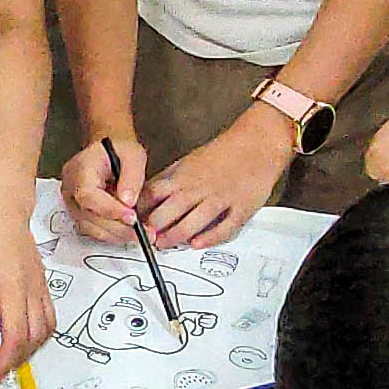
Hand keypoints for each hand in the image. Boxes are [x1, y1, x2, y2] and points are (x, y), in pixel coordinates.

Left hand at [0, 200, 57, 387]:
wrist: (0, 207)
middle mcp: (13, 288)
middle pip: (15, 340)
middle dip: (1, 368)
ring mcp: (32, 287)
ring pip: (37, 335)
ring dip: (21, 359)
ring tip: (4, 367)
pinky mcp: (43, 286)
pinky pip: (49, 321)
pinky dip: (39, 341)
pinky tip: (26, 348)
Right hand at [58, 133, 146, 242]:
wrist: (108, 152)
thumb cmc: (117, 150)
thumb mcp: (133, 154)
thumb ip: (132, 176)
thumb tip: (128, 202)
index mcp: (79, 169)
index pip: (88, 196)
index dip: (109, 210)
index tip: (132, 218)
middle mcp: (70, 189)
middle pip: (89, 217)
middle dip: (119, 227)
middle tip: (144, 232)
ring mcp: (73, 204)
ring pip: (91, 228)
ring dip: (117, 234)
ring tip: (141, 234)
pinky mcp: (80, 215)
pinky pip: (94, 230)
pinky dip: (113, 234)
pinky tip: (130, 231)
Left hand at [143, 110, 292, 246]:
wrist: (257, 144)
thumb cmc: (222, 153)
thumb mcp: (189, 161)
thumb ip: (169, 179)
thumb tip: (148, 194)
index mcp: (184, 176)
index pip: (153, 194)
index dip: (140, 209)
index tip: (131, 220)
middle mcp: (199, 189)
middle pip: (169, 211)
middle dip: (153, 227)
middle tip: (145, 238)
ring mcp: (220, 199)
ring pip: (192, 222)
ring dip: (175, 236)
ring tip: (164, 244)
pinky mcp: (240, 209)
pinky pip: (224, 228)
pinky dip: (209, 238)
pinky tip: (197, 244)